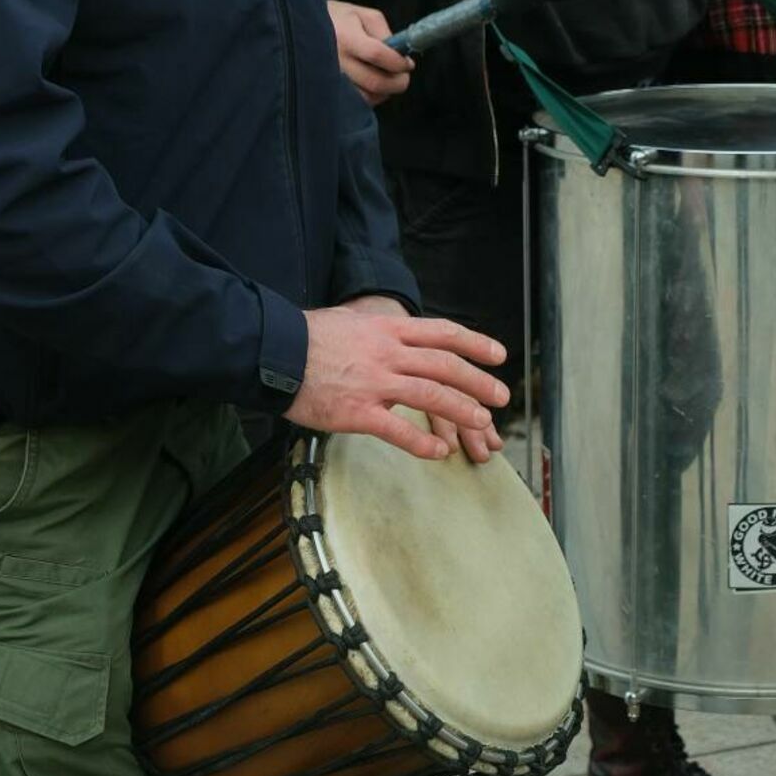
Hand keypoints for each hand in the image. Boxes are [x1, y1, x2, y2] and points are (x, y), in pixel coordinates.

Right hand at [285, 303, 508, 459]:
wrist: (273, 352)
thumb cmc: (308, 338)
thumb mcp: (351, 322)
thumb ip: (380, 334)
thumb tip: (398, 339)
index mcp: (387, 330)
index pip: (443, 333)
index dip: (476, 343)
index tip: (499, 355)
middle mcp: (387, 353)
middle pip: (445, 365)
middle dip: (478, 381)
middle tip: (502, 397)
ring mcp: (374, 383)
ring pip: (431, 395)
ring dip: (462, 410)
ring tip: (482, 423)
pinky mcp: (357, 412)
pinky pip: (397, 430)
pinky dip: (422, 444)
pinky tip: (439, 453)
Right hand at [328, 0, 414, 105]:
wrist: (304, 30)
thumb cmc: (338, 20)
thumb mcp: (362, 15)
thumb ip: (383, 32)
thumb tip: (400, 54)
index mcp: (345, 37)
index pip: (377, 54)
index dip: (397, 62)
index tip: (408, 63)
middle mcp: (335, 60)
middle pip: (374, 81)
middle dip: (398, 81)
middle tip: (404, 76)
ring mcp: (330, 79)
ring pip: (367, 97)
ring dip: (385, 91)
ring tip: (387, 79)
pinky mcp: (328, 92)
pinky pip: (357, 103)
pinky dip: (371, 97)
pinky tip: (372, 85)